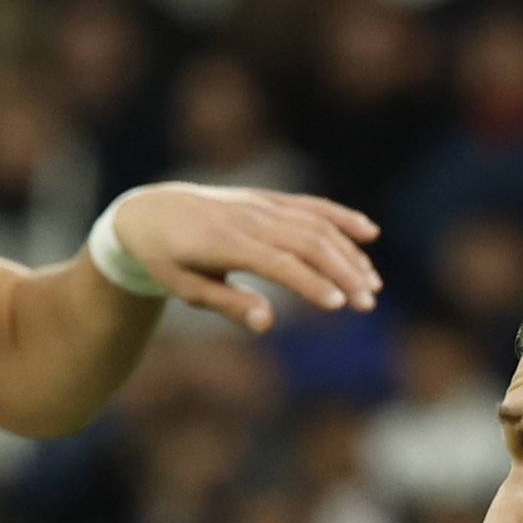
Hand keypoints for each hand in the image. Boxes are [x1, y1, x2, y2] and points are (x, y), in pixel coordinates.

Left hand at [105, 183, 382, 336]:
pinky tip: (369, 234)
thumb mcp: (186, 289)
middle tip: (367, 304)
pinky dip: (341, 218)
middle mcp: (249, 217)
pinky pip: (311, 206)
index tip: (339, 305)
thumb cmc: (166, 260)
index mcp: (225, 242)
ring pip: (316, 225)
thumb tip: (267, 323)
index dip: (311, 283)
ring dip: (349, 254)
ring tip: (372, 284)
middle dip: (342, 273)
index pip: (279, 263)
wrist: (150, 213)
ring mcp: (261, 204)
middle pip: (308, 242)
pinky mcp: (269, 199)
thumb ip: (228, 304)